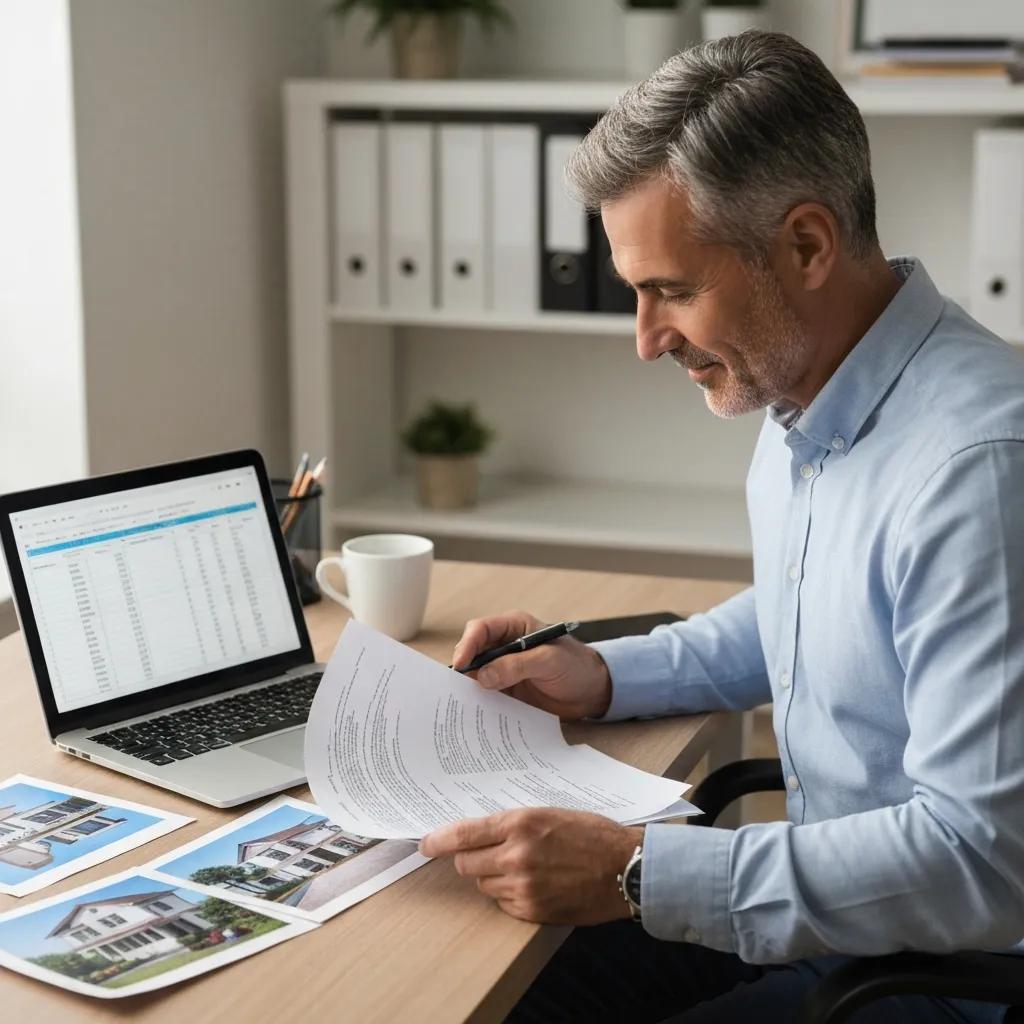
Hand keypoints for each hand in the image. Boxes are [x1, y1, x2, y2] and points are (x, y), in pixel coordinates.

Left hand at [420, 808, 643, 924]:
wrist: (627, 869)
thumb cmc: (592, 834)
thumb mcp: (550, 813)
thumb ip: (513, 823)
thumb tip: (479, 831)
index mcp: (521, 823)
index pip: (464, 834)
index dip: (439, 840)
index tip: (425, 844)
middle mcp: (517, 855)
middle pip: (466, 864)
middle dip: (469, 859)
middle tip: (483, 853)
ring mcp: (523, 887)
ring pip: (484, 884)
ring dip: (493, 876)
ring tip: (523, 866)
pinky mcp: (532, 911)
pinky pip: (503, 903)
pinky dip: (510, 895)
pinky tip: (534, 883)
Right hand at [452, 610, 612, 718]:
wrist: (593, 691)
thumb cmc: (576, 666)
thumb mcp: (549, 661)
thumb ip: (517, 666)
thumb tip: (483, 676)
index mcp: (514, 627)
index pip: (481, 630)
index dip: (467, 645)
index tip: (460, 666)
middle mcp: (504, 646)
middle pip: (473, 653)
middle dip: (462, 669)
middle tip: (454, 688)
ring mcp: (504, 669)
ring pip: (476, 676)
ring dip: (468, 688)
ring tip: (459, 704)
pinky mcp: (507, 690)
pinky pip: (487, 695)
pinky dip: (479, 704)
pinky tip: (474, 715)